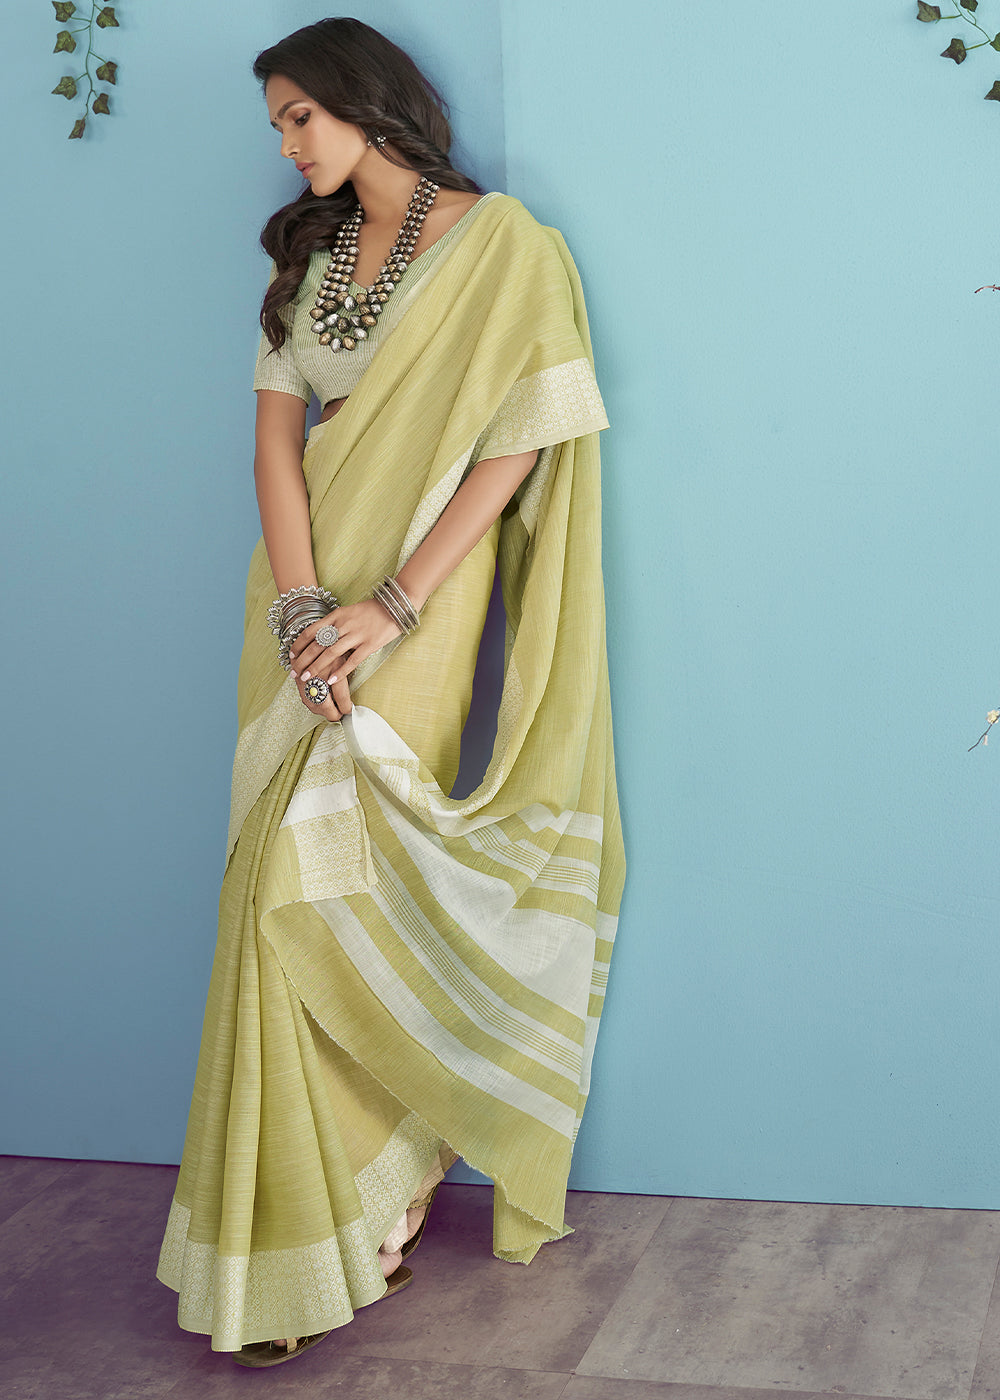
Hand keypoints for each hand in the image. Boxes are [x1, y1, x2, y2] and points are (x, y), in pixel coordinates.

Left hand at [289, 599, 402, 716]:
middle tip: (294, 673)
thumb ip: (335, 623)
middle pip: (317, 645)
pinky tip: (332, 680)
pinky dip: (340, 671)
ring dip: (316, 667)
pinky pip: (352, 660)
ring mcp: (357, 635)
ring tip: (307, 678)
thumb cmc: (371, 610)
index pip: (310, 631)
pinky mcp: (370, 644)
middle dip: (303, 660)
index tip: (291, 656)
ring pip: (331, 654)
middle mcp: (343, 624)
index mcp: (336, 615)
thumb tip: (320, 636)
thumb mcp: (348, 611)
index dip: (298, 645)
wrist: (394, 605)